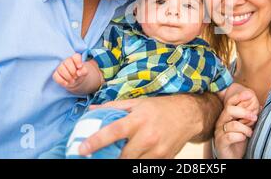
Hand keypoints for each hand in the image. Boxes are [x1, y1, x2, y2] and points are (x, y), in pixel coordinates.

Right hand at [52, 53, 88, 90]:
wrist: (75, 80)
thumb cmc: (80, 73)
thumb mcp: (84, 72)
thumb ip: (84, 71)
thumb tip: (78, 73)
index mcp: (75, 58)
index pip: (75, 56)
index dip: (77, 61)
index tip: (79, 67)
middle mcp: (66, 61)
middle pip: (67, 61)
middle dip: (72, 70)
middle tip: (76, 76)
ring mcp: (60, 67)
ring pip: (61, 69)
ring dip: (68, 76)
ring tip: (72, 81)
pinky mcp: (56, 74)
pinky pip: (56, 76)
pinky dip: (62, 81)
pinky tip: (67, 83)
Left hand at [77, 95, 204, 157]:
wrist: (188, 115)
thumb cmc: (160, 108)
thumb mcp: (137, 103)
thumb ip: (114, 107)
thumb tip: (92, 110)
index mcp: (138, 120)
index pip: (113, 132)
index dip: (95, 141)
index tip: (82, 149)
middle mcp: (147, 137)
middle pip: (121, 156)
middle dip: (109, 158)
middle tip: (99, 156)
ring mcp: (157, 151)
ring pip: (132, 165)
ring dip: (123, 162)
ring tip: (117, 156)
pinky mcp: (163, 160)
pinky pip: (145, 167)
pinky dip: (137, 163)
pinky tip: (134, 156)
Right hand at [214, 91, 257, 158]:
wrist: (230, 156)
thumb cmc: (237, 140)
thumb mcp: (245, 127)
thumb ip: (250, 118)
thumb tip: (261, 107)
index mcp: (227, 116)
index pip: (230, 102)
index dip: (238, 96)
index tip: (249, 93)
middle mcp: (221, 122)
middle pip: (229, 109)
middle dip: (244, 112)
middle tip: (254, 117)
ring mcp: (219, 132)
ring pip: (233, 124)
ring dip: (245, 129)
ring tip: (250, 133)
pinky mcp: (220, 142)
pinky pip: (230, 136)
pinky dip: (240, 137)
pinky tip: (243, 139)